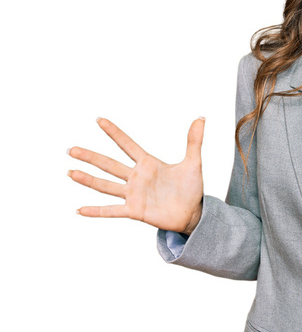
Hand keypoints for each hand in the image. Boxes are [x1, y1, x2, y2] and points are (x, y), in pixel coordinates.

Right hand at [68, 117, 204, 234]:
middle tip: (71, 149)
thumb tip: (201, 117)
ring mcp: (133, 194)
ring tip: (71, 172)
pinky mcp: (134, 211)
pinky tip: (79, 210)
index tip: (99, 120)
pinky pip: (112, 211)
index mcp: (148, 164)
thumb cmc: (191, 188)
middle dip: (91, 157)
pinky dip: (96, 211)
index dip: (114, 133)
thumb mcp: (194, 163)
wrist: (193, 213)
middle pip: (109, 164)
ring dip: (88, 180)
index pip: (127, 145)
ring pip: (106, 185)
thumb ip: (194, 141)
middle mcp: (137, 177)